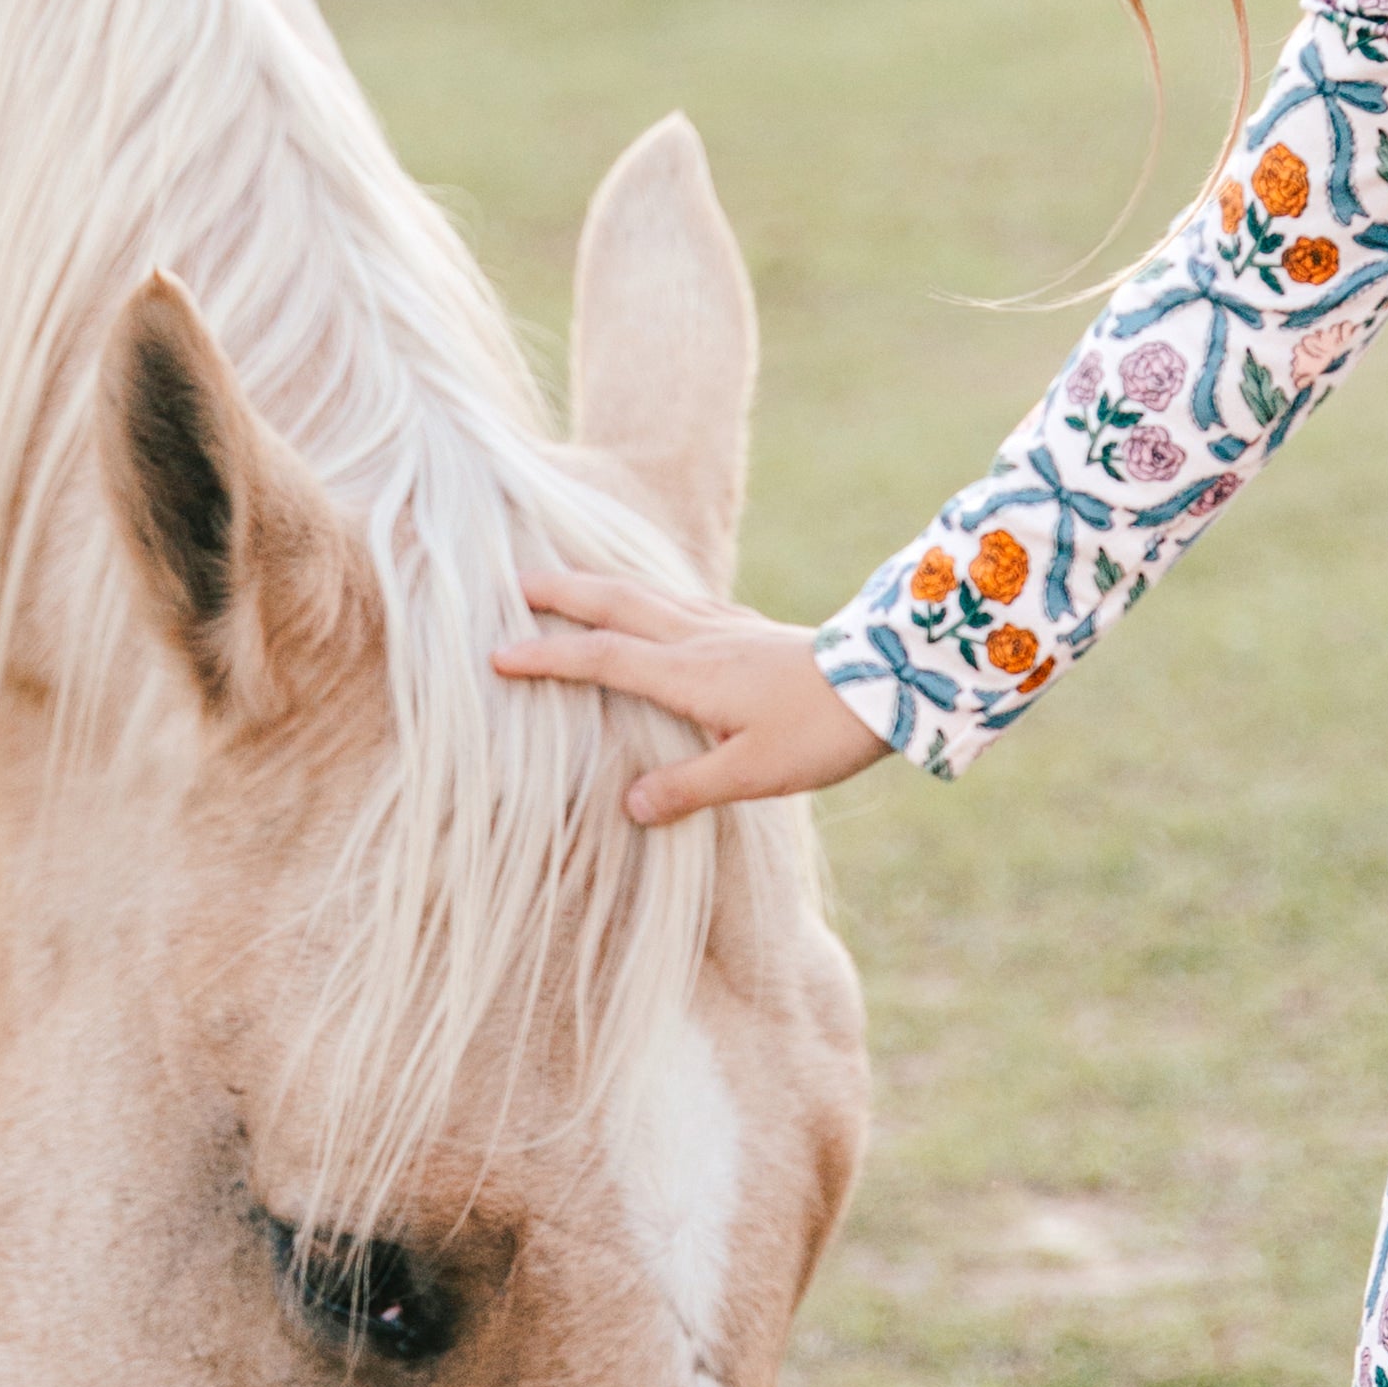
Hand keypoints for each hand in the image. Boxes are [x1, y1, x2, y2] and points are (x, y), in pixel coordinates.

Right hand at [493, 565, 894, 830]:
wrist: (889, 683)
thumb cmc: (820, 733)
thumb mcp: (752, 775)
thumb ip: (687, 788)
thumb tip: (628, 805)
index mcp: (688, 674)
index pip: (601, 659)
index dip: (546, 656)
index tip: (498, 654)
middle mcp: (699, 640)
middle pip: (616, 605)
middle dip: (560, 593)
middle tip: (511, 582)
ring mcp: (726, 627)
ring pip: (647, 595)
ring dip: (599, 586)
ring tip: (564, 580)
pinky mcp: (750, 628)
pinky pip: (682, 600)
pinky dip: (648, 594)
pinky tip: (652, 600)